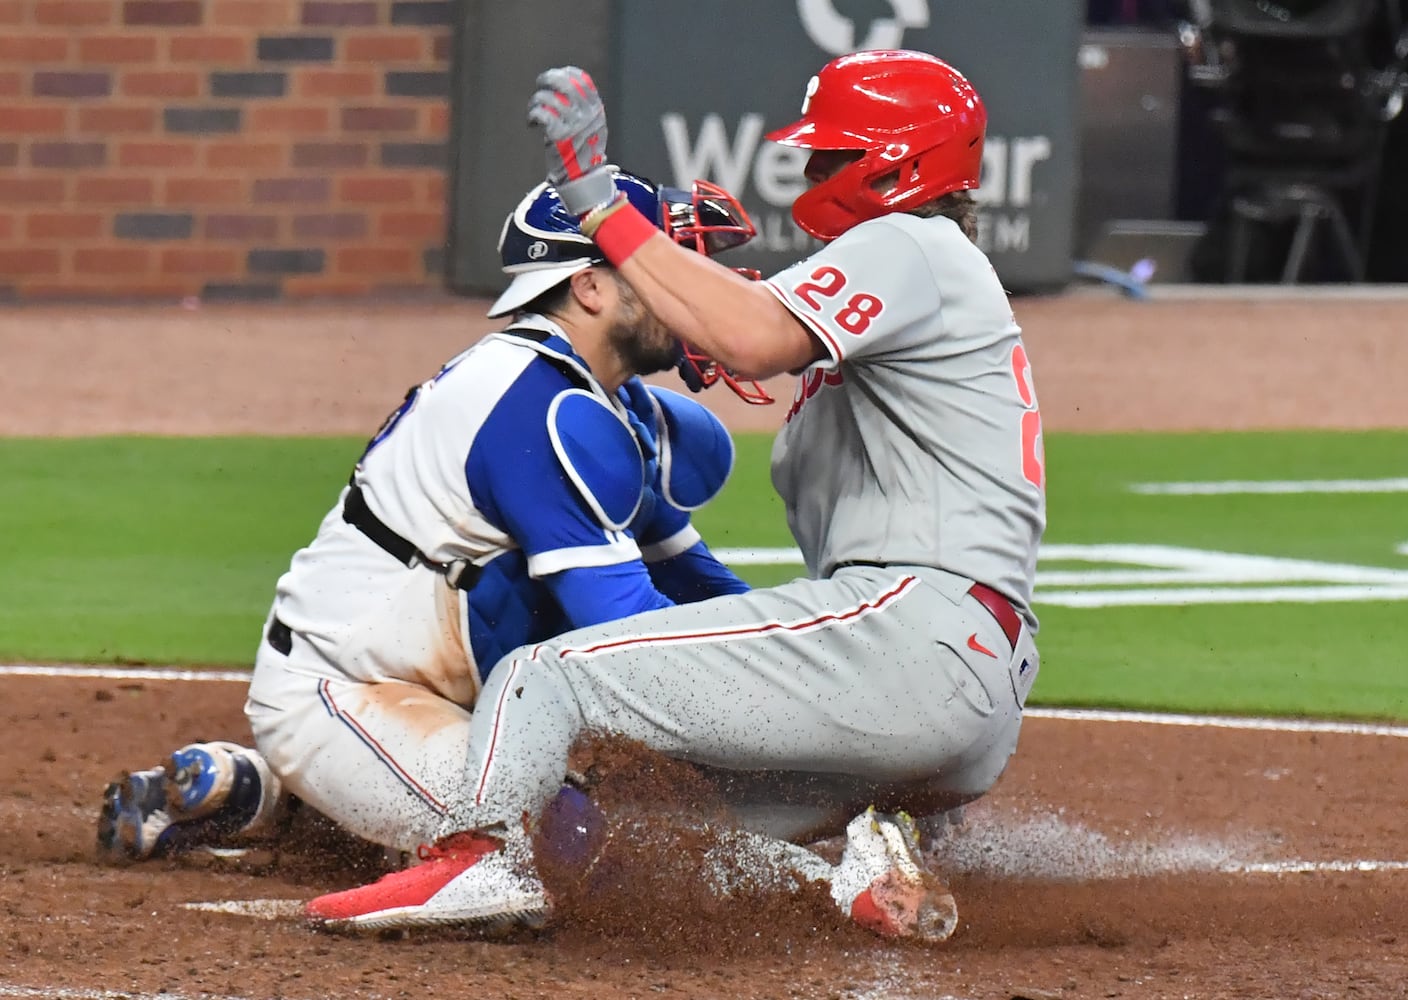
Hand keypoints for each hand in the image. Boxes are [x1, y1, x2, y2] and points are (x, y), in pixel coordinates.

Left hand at [527, 66, 615, 215]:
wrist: (581, 178)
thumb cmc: (584, 153)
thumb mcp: (594, 128)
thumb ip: (585, 109)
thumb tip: (566, 88)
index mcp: (596, 110)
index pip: (582, 80)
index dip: (567, 73)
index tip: (557, 75)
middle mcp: (586, 114)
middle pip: (564, 83)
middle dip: (548, 78)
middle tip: (541, 83)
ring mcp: (573, 124)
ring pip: (548, 98)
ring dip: (536, 101)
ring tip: (534, 110)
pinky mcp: (558, 135)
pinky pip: (541, 113)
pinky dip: (532, 115)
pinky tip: (532, 123)